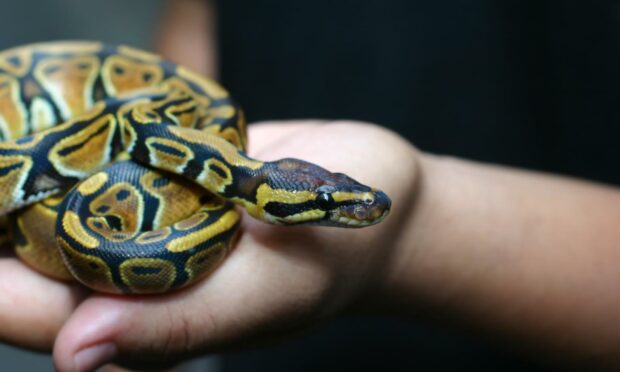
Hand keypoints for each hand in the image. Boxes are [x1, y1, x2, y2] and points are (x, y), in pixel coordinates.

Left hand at [0, 120, 417, 370]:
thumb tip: (73, 358)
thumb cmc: (334, 258)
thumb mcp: (267, 296)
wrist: (376, 199)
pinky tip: (52, 111)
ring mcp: (148, 219)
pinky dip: (77, 138)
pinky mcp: (168, 174)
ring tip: (4, 127)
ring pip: (59, 200)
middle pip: (28, 251)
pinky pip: (108, 160)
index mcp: (147, 319)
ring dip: (24, 170)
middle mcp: (136, 273)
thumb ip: (179, 327)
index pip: (33, 309)